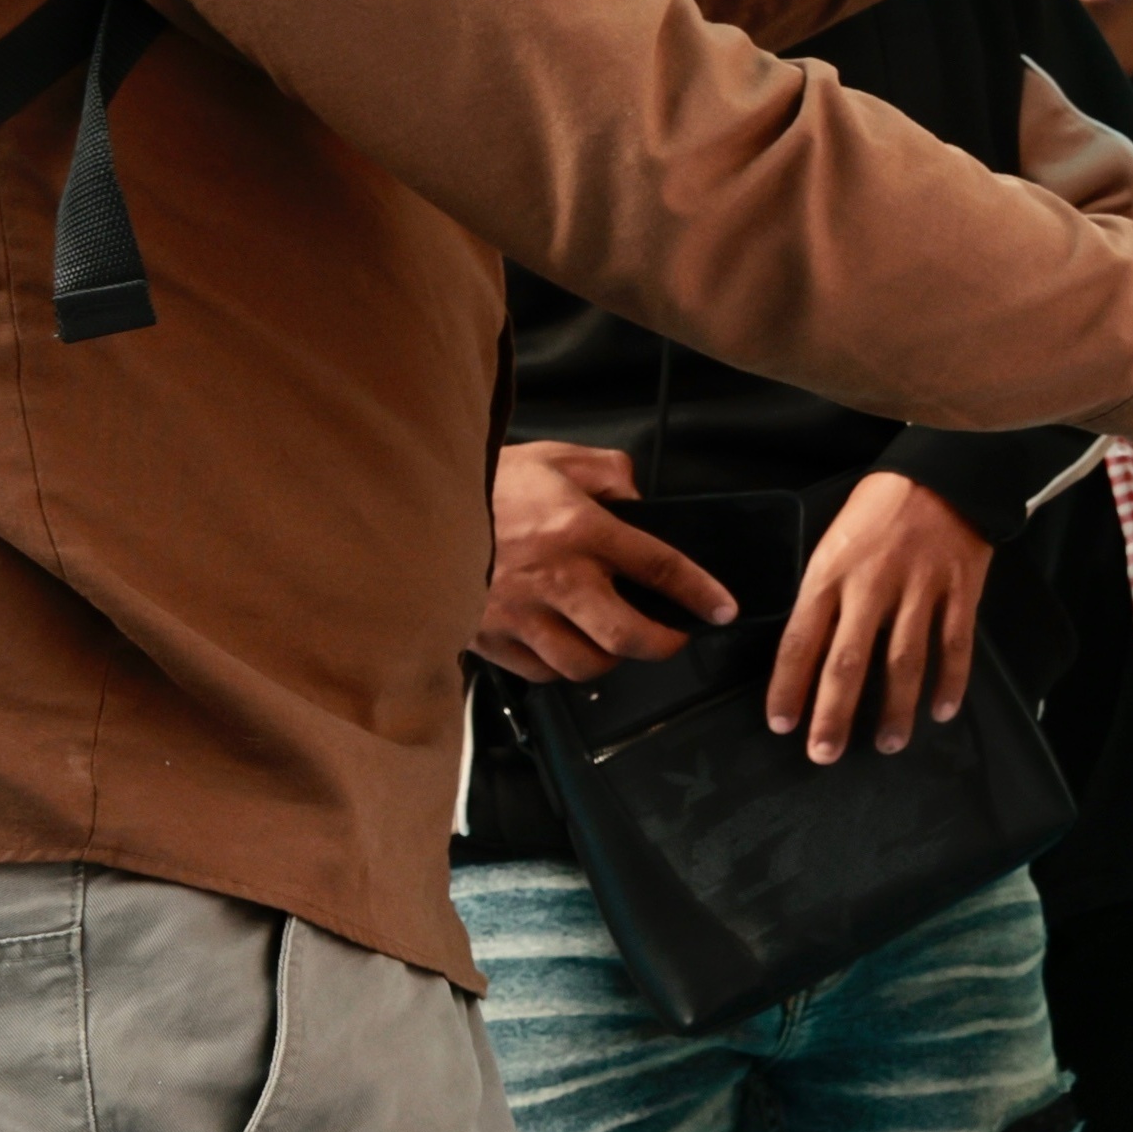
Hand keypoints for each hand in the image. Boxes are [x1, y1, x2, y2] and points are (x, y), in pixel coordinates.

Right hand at [477, 441, 739, 681]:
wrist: (408, 510)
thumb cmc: (486, 483)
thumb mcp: (554, 458)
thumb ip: (608, 473)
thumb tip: (637, 499)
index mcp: (580, 531)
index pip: (660, 568)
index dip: (701, 594)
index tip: (723, 610)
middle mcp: (555, 580)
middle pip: (627, 637)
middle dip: (662, 645)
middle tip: (672, 638)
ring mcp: (518, 615)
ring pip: (583, 664)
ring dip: (609, 659)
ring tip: (614, 642)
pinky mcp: (487, 638)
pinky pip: (539, 673)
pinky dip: (560, 668)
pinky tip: (565, 647)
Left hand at [766, 475, 992, 761]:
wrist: (943, 474)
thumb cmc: (879, 509)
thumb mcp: (833, 541)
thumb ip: (824, 593)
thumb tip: (810, 651)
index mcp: (831, 573)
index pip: (801, 639)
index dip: (789, 686)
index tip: (781, 723)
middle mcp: (872, 585)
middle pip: (848, 660)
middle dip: (834, 713)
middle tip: (823, 753)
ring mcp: (920, 589)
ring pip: (904, 659)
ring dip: (895, 707)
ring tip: (888, 744)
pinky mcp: (960, 590)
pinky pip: (955, 643)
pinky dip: (950, 680)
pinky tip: (942, 710)